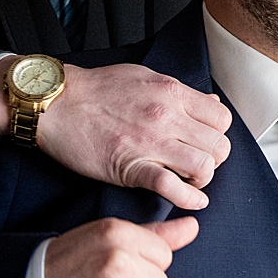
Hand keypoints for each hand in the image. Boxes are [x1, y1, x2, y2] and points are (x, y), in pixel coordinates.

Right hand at [35, 63, 233, 209]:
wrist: (56, 102)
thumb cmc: (95, 89)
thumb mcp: (145, 77)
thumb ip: (180, 92)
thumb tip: (209, 103)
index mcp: (171, 92)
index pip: (221, 119)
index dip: (217, 135)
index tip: (205, 143)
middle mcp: (166, 115)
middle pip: (219, 146)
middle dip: (214, 160)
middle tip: (197, 164)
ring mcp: (149, 142)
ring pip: (203, 166)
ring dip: (202, 179)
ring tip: (189, 180)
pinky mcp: (130, 166)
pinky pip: (171, 187)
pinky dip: (188, 198)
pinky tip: (191, 200)